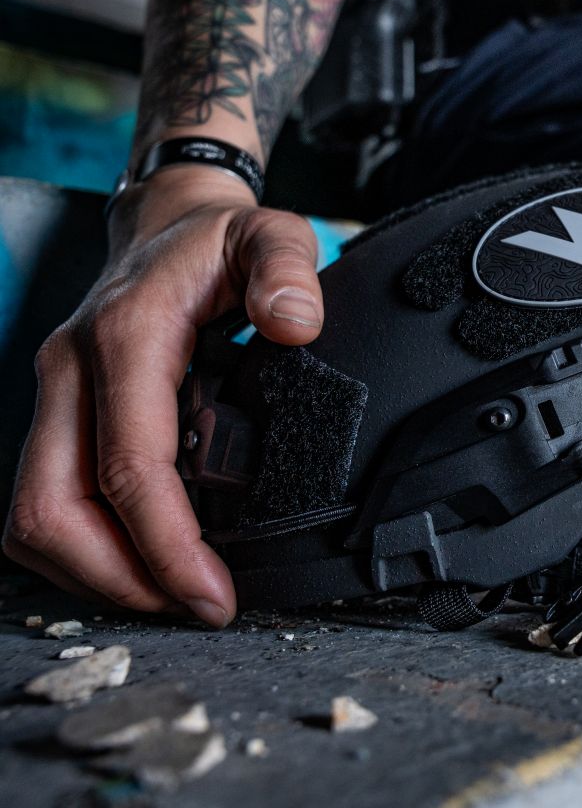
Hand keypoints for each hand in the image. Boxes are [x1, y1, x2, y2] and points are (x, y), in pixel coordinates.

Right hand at [4, 165, 325, 625]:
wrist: (166, 224)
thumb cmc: (218, 240)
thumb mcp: (271, 233)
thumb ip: (289, 269)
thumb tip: (296, 321)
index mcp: (124, 336)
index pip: (128, 466)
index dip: (166, 545)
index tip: (213, 594)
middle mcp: (71, 370)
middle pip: (54, 509)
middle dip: (121, 577)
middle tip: (196, 607)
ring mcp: (54, 395)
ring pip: (33, 515)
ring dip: (95, 571)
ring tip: (172, 594)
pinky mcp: (56, 415)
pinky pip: (43, 500)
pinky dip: (83, 547)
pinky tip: (142, 558)